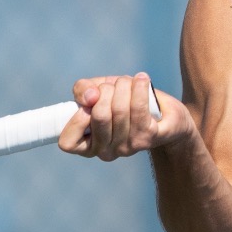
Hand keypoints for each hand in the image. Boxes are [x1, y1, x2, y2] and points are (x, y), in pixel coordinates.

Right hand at [57, 72, 194, 160]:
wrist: (163, 113)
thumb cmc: (122, 102)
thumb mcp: (96, 91)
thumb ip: (82, 90)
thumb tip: (90, 96)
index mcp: (87, 146)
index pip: (68, 143)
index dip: (76, 118)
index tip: (89, 101)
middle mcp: (105, 152)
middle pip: (99, 115)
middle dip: (106, 90)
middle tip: (114, 86)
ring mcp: (127, 147)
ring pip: (119, 109)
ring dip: (123, 86)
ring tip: (128, 82)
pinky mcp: (147, 138)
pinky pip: (138, 108)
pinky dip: (139, 87)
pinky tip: (142, 79)